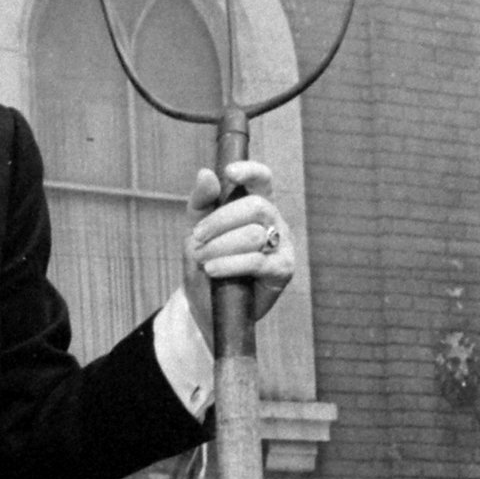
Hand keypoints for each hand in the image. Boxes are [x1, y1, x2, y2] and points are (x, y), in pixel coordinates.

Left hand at [181, 161, 293, 345]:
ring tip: (202, 260)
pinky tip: (213, 270)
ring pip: (254, 235)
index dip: (250, 172)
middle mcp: (275, 222)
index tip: (229, 173)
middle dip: (220, 221)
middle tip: (197, 238)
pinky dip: (230, 264)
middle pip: (256, 206)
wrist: (208, 306)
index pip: (263, 179)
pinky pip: (257, 261)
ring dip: (220, 246)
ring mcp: (282, 246)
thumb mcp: (196, 231)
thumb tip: (206, 173)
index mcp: (257, 206)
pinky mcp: (283, 270)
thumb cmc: (206, 263)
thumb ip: (201, 202)